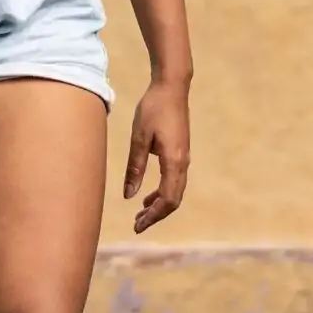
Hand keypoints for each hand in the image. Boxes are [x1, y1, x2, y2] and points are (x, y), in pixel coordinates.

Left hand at [123, 78, 189, 231]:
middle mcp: (182, 163)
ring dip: (159, 205)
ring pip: (175, 192)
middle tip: (136, 225)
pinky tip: (147, 195)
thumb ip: (135, 167)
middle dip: (156, 215)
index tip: (137, 225)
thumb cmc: (153, 108)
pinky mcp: (180, 152)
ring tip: (140, 214)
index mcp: (173, 161)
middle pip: (173, 200)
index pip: (167, 199)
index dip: (153, 216)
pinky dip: (162, 193)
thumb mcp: (139, 137)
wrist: (171, 87)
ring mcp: (183, 158)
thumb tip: (129, 196)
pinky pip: (174, 181)